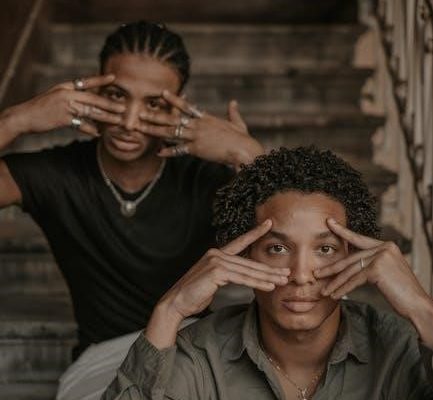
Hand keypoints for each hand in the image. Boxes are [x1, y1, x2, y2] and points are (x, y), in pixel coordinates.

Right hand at [9, 74, 124, 136]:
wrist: (24, 116)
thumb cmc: (42, 109)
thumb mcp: (57, 98)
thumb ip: (73, 100)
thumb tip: (89, 105)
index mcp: (66, 87)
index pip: (86, 82)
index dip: (101, 80)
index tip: (114, 77)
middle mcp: (67, 94)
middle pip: (93, 99)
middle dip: (110, 103)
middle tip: (123, 107)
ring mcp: (65, 106)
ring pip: (90, 112)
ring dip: (106, 117)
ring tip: (118, 120)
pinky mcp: (62, 119)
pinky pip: (81, 124)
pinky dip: (90, 129)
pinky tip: (98, 133)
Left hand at [137, 90, 263, 167]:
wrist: (243, 149)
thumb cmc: (242, 139)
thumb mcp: (238, 123)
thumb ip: (233, 113)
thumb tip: (234, 102)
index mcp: (207, 118)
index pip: (187, 107)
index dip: (174, 99)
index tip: (162, 94)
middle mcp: (198, 125)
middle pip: (173, 118)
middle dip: (156, 115)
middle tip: (141, 113)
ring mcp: (196, 136)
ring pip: (171, 131)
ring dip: (155, 129)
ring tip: (141, 127)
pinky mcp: (197, 149)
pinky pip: (179, 149)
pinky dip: (168, 151)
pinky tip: (158, 152)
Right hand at [160, 219, 289, 321]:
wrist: (176, 302)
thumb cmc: (194, 294)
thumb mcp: (214, 281)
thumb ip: (228, 275)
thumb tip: (244, 277)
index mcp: (216, 254)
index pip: (240, 242)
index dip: (255, 232)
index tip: (269, 223)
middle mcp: (216, 254)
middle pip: (249, 262)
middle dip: (269, 268)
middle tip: (286, 272)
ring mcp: (216, 261)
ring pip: (248, 270)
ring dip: (267, 276)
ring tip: (282, 280)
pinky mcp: (216, 271)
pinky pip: (242, 278)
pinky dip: (257, 282)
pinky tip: (269, 286)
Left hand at [315, 218, 432, 346]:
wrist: (418, 305)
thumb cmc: (401, 292)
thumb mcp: (386, 272)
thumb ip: (371, 263)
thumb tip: (351, 263)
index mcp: (386, 245)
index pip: (359, 239)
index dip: (342, 231)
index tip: (329, 222)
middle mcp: (384, 247)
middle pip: (351, 258)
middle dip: (332, 268)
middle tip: (316, 274)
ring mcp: (381, 256)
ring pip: (351, 270)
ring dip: (335, 282)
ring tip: (323, 290)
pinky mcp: (378, 268)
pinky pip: (354, 279)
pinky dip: (343, 288)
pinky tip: (335, 295)